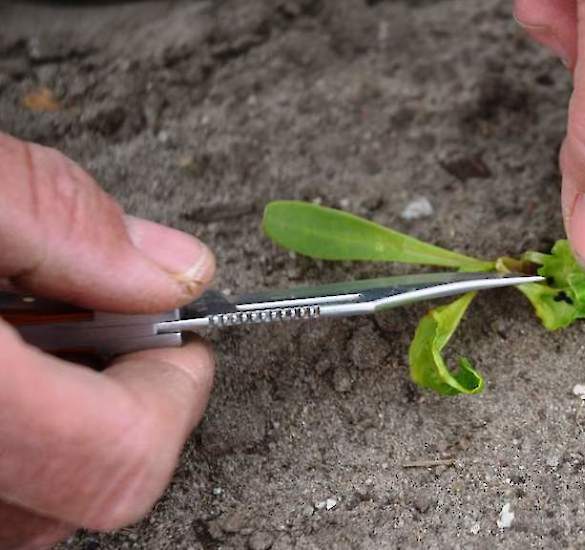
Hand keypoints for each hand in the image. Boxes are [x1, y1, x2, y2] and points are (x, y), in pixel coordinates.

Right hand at [0, 132, 216, 546]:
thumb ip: (58, 222)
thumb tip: (173, 270)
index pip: (122, 458)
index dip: (174, 393)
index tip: (182, 334)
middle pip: (83, 495)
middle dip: (119, 405)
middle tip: (92, 324)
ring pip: (32, 503)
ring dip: (62, 421)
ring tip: (23, 331)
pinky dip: (17, 432)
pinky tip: (5, 360)